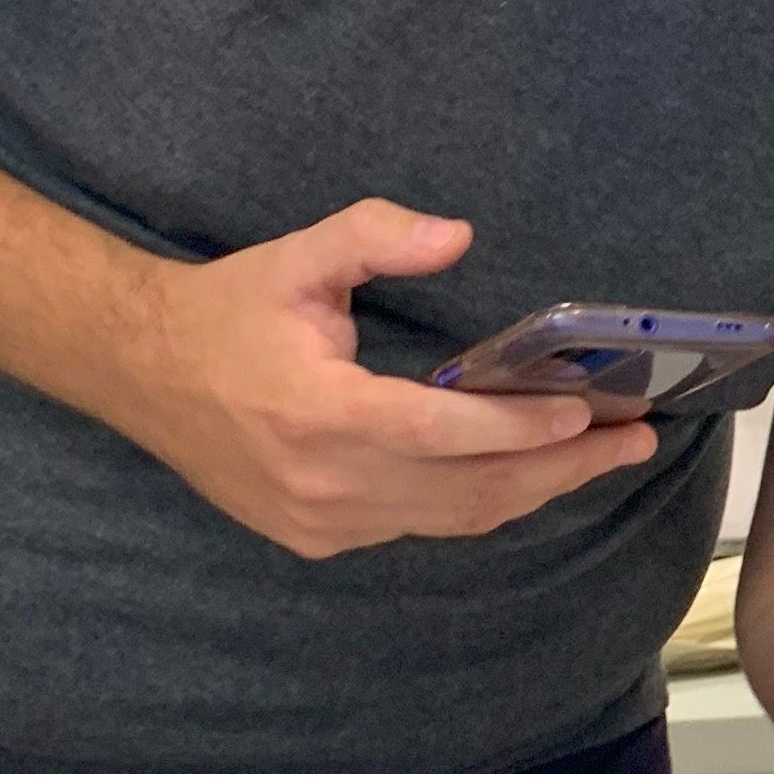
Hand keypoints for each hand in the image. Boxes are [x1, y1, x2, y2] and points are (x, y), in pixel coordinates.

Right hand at [106, 198, 656, 559]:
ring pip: (452, 518)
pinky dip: (479, 502)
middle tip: (634, 439)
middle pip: (468, 489)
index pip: (442, 434)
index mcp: (319, 413)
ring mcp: (320, 521)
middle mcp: (323, 482)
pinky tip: (526, 474)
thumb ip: (377, 235)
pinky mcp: (316, 538)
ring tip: (602, 457)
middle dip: (561, 467)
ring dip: (533, 490)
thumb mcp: (296, 256)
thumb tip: (459, 235)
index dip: (520, 429)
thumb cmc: (226, 311)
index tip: (586, 414)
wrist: (138, 373)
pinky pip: (418, 527)